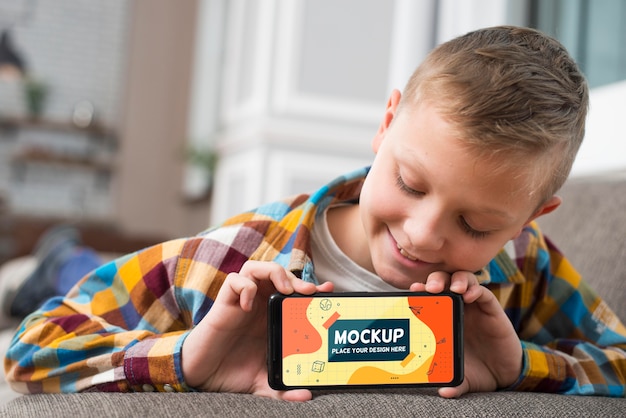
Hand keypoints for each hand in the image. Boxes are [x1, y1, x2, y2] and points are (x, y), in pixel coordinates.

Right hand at [181, 260, 332, 400]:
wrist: (203, 375)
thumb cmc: (232, 372)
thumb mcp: (263, 381)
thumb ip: (283, 389)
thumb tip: (307, 396)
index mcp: (272, 316)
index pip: (294, 292)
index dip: (311, 287)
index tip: (328, 291)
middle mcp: (258, 304)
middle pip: (279, 274)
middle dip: (296, 278)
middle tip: (309, 292)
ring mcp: (242, 300)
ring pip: (257, 268)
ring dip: (273, 272)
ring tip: (284, 289)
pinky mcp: (224, 302)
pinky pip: (234, 281)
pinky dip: (244, 287)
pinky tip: (248, 306)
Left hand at [410, 271, 521, 397]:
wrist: (505, 373)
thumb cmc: (477, 370)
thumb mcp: (463, 377)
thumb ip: (454, 383)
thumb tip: (443, 393)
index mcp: (443, 319)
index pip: (429, 297)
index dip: (420, 291)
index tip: (411, 292)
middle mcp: (457, 308)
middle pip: (443, 282)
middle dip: (435, 280)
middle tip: (430, 288)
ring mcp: (474, 306)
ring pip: (463, 280)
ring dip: (456, 280)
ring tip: (453, 289)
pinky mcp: (491, 308)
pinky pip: (483, 292)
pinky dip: (475, 289)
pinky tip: (469, 295)